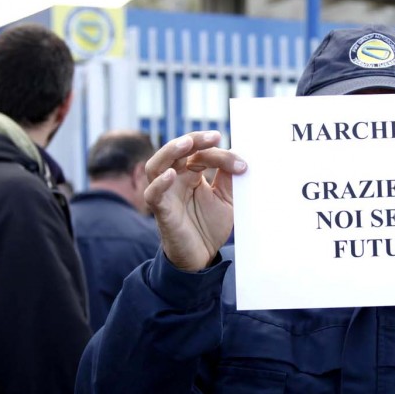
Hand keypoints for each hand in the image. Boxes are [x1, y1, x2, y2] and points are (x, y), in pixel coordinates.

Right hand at [144, 130, 245, 271]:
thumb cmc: (210, 226)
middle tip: (213, 136)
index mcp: (190, 173)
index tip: (242, 165)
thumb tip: (238, 153)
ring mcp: (165, 194)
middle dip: (194, 140)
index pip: (200, 153)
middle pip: (176, 151)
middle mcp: (175, 179)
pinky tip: (171, 174)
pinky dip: (159, 183)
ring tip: (187, 143)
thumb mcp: (226, 199)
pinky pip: (152, 194)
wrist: (202, 257)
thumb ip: (229, 178)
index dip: (220, 155)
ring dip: (170, 151)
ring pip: (156, 165)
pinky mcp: (161, 211)